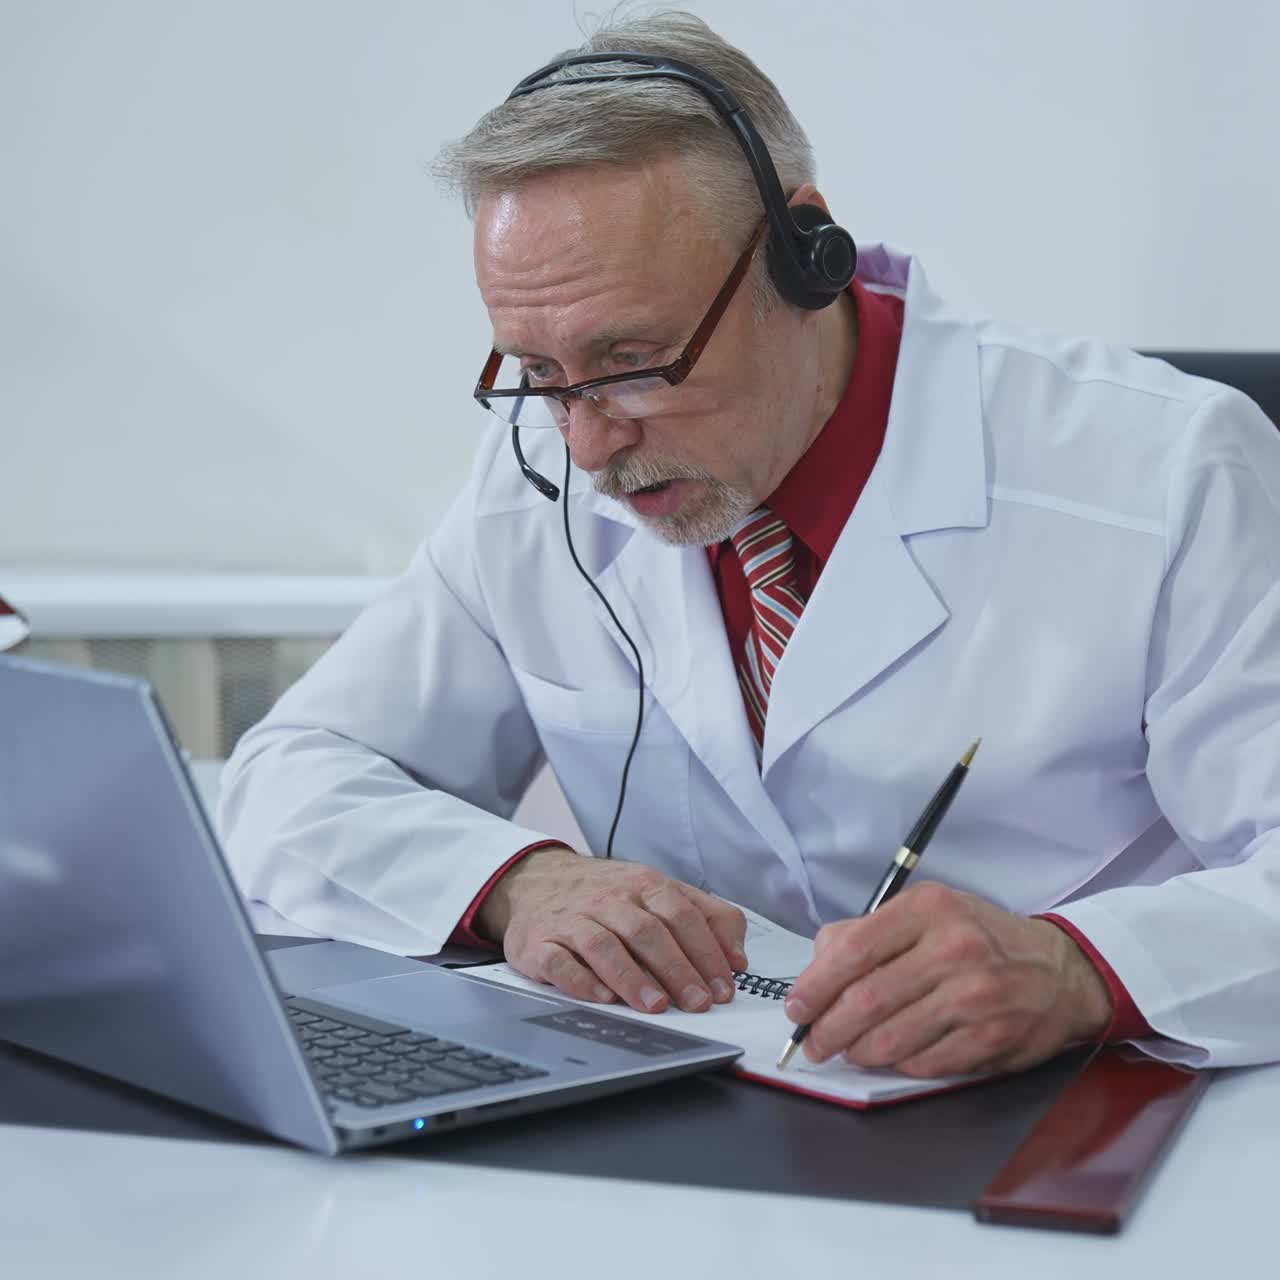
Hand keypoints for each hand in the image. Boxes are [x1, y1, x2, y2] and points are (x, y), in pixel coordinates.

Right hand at [474, 845, 748, 1013]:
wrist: (534, 882)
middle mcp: (608, 900)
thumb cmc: (606, 895)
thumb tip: (738, 956)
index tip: (724, 986)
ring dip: (632, 977)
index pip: (682, 915)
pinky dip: (581, 980)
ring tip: (656, 1006)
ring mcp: (572, 920)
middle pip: (647, 931)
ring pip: (603, 945)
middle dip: (677, 969)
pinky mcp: (539, 943)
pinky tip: (602, 997)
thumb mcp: (658, 892)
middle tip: (698, 1003)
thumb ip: (706, 916)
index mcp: (643, 885)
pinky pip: (558, 961)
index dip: (706, 952)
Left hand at [783, 882, 1112, 1076]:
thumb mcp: (926, 913)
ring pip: (891, 1039)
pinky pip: (924, 1063)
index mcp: (927, 909)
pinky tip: (893, 1056)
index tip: (797, 1007)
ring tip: (849, 1050)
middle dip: (827, 1029)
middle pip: (866, 1000)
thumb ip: (867, 933)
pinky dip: (898, 1065)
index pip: (853, 949)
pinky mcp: (992, 1038)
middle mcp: (952, 949)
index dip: (815, 985)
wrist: (1060, 970)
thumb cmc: (979, 939)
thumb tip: (815, 970)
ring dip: (858, 1052)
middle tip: (813, 1042)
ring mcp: (975, 996)